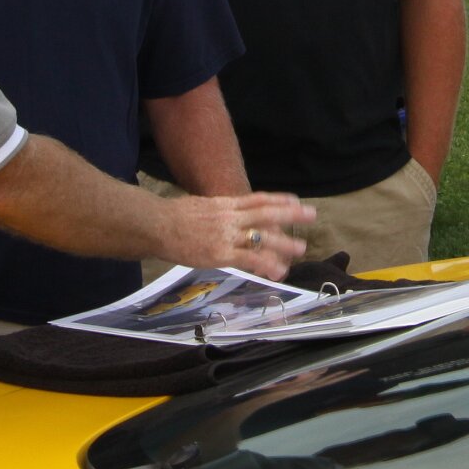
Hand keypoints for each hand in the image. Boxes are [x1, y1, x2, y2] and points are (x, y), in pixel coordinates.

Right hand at [163, 191, 315, 279]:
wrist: (156, 225)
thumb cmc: (172, 217)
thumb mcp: (199, 206)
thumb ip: (216, 211)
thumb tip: (226, 214)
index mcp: (225, 204)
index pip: (257, 199)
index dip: (278, 199)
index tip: (295, 200)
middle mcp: (230, 217)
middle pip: (266, 213)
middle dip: (291, 214)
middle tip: (312, 214)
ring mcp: (226, 235)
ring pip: (262, 236)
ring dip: (284, 242)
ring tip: (301, 248)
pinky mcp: (220, 254)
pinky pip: (248, 259)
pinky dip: (265, 264)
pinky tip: (278, 269)